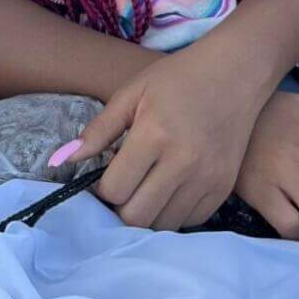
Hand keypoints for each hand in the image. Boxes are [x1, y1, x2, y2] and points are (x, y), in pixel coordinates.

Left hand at [68, 48, 267, 231]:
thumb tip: (62, 160)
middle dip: (120, 208)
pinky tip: (167, 191)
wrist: (236, 73)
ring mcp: (207, 179)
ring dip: (146, 214)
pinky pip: (190, 221)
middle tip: (120, 190)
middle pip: (137, 217)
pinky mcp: (224, 189)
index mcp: (154, 135)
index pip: (115, 190)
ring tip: (143, 191)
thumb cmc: (178, 78)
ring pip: (163, 225)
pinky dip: (173, 214)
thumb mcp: (131, 92)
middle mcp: (183, 163)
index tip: (104, 177)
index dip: (101, 188)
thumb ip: (98, 130)